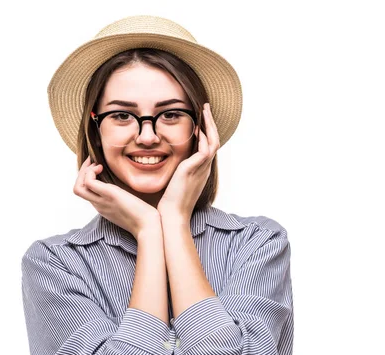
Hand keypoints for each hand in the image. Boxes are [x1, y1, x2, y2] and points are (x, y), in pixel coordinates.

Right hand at [73, 156, 160, 239]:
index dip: (86, 178)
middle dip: (82, 173)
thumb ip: (121, 198)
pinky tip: (101, 167)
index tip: (96, 168)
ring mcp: (101, 201)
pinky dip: (90, 172)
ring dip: (84, 171)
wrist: (148, 226)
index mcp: (102, 207)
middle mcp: (98, 205)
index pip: (85, 192)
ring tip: (97, 165)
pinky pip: (89, 182)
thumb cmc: (143, 217)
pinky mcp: (109, 194)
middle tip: (92, 162)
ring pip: (78, 187)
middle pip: (78, 189)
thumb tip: (125, 187)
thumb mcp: (128, 206)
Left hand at [157, 103, 219, 221]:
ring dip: (209, 125)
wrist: (172, 215)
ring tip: (204, 110)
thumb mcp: (175, 181)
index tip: (200, 119)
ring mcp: (202, 169)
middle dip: (210, 123)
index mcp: (201, 170)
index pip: (208, 146)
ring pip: (213, 142)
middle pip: (214, 140)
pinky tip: (197, 127)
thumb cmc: (170, 202)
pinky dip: (204, 137)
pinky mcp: (195, 170)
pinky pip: (205, 150)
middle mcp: (205, 168)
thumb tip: (170, 161)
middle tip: (205, 108)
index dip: (206, 131)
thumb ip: (177, 170)